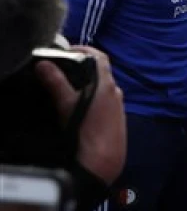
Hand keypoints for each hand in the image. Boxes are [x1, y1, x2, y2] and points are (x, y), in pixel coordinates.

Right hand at [35, 47, 123, 185]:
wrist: (102, 160)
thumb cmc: (87, 131)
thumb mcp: (67, 104)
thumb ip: (56, 82)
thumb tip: (44, 65)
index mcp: (107, 85)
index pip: (99, 57)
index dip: (85, 50)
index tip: (70, 51)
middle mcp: (116, 92)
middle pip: (100, 72)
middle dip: (82, 68)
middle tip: (63, 69)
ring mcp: (118, 106)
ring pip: (102, 88)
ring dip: (86, 84)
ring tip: (67, 88)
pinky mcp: (116, 118)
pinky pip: (103, 101)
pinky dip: (91, 98)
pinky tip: (79, 107)